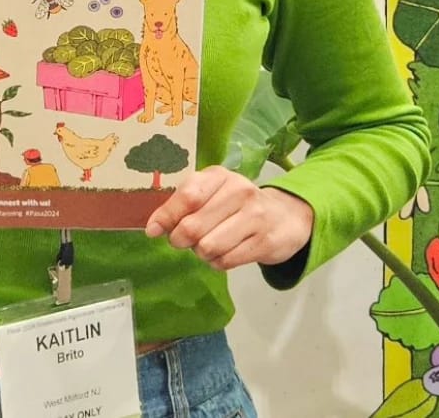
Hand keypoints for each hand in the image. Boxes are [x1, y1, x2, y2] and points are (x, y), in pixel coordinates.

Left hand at [143, 166, 312, 270]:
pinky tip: (223, 253)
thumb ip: (182, 205)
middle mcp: (239, 191)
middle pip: (194, 227)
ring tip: (207, 246)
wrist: (285, 216)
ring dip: (200, 253)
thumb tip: (153, 227)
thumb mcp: (211, 193)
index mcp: (220, 176)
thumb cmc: (238, 204)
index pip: (187, 197)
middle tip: (182, 241)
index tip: (153, 231)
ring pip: (208, 247)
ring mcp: (255, 217)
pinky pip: (226, 261)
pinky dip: (217, 263)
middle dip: (180, 239)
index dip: (166, 216)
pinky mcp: (265, 242)